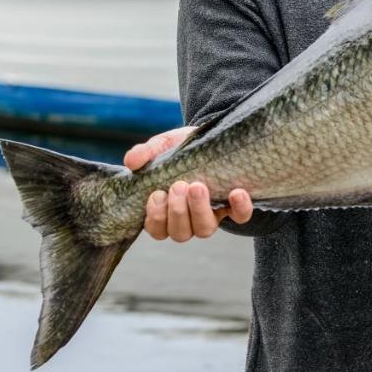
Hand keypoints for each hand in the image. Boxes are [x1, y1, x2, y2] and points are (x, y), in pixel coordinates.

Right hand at [124, 126, 253, 241]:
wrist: (212, 138)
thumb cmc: (182, 149)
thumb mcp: (163, 146)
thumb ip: (146, 153)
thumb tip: (131, 161)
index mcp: (166, 210)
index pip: (157, 229)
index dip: (156, 217)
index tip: (157, 194)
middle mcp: (188, 220)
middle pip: (180, 233)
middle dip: (178, 212)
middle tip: (178, 185)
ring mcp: (212, 214)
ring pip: (204, 230)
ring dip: (200, 210)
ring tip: (198, 187)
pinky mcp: (234, 206)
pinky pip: (240, 216)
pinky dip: (240, 208)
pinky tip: (236, 192)